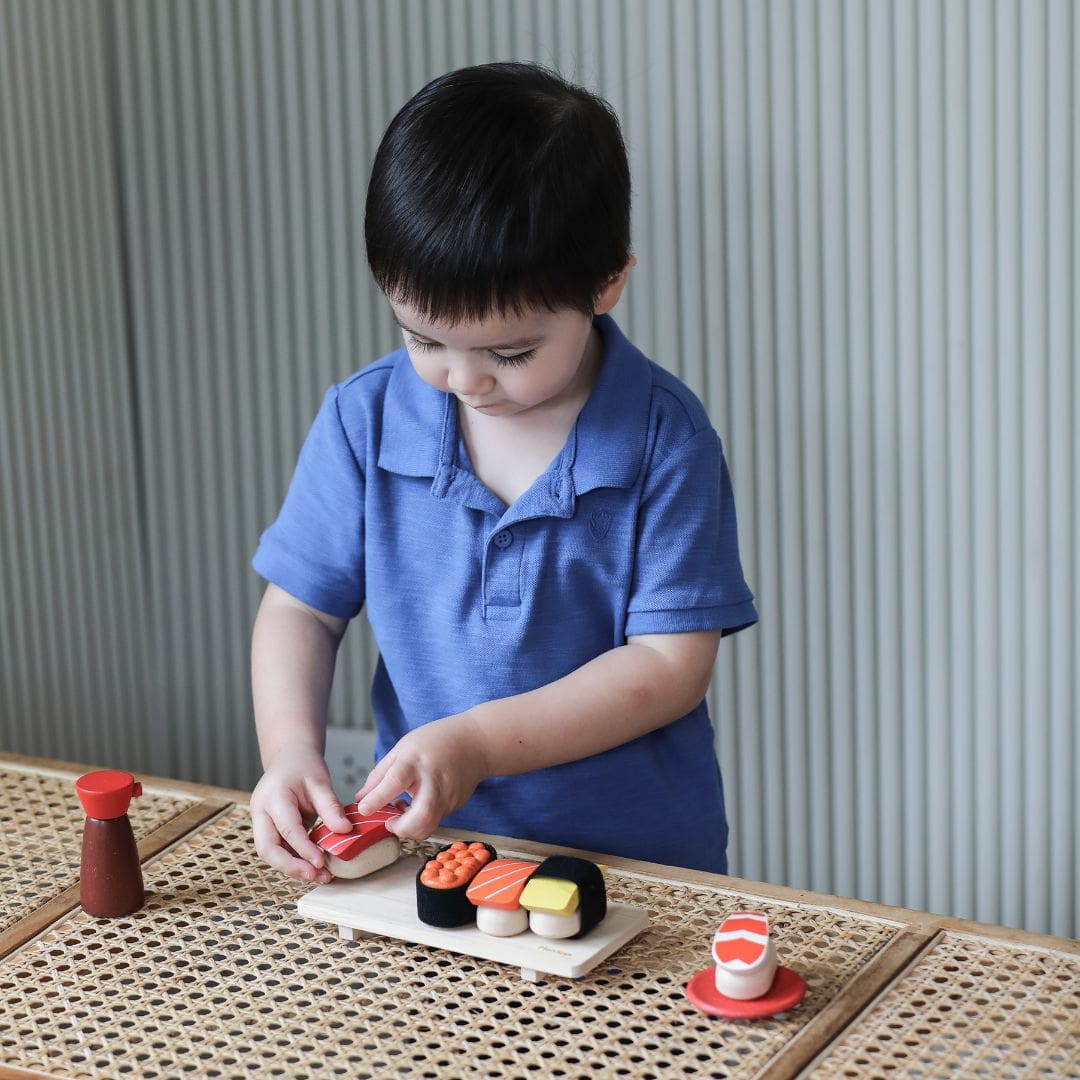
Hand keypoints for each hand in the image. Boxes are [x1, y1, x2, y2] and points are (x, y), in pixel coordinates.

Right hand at [250, 746, 353, 883]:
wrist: (289, 757)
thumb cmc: (304, 766)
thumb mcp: (320, 782)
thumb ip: (330, 807)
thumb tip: (345, 831)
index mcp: (273, 797)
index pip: (287, 828)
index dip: (303, 848)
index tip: (321, 862)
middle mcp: (260, 812)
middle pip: (267, 848)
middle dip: (290, 866)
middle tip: (315, 875)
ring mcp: (260, 822)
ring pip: (270, 853)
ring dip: (293, 868)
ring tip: (320, 876)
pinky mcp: (267, 830)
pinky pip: (278, 849)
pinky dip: (294, 860)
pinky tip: (313, 867)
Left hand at [354, 713, 489, 839]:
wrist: (477, 741)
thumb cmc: (437, 740)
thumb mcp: (403, 747)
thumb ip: (381, 774)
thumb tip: (361, 798)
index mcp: (415, 761)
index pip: (395, 782)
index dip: (377, 799)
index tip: (363, 809)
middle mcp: (434, 780)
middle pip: (421, 816)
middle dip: (401, 828)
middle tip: (389, 822)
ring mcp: (448, 795)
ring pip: (429, 825)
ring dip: (411, 828)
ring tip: (403, 813)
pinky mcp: (456, 804)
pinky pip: (435, 819)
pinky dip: (422, 819)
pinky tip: (418, 804)